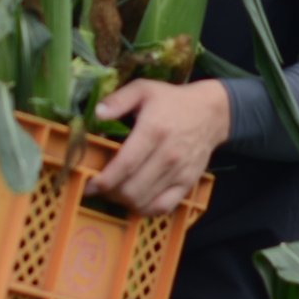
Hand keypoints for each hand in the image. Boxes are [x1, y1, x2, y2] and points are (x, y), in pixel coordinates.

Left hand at [86, 79, 230, 215]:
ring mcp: (179, 172)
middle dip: (110, 193)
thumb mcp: (143, 89)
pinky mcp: (187, 183)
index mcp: (153, 131)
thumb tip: (97, 113)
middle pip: (132, 189)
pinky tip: (135, 199)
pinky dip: (145, 209)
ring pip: (144, 201)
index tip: (89, 185)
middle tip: (99, 187)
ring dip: (124, 201)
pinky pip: (163, 207)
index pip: (125, 165)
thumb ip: (118, 99)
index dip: (103, 181)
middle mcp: (167, 155)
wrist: (210, 113)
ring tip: (114, 192)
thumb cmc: (171, 100)